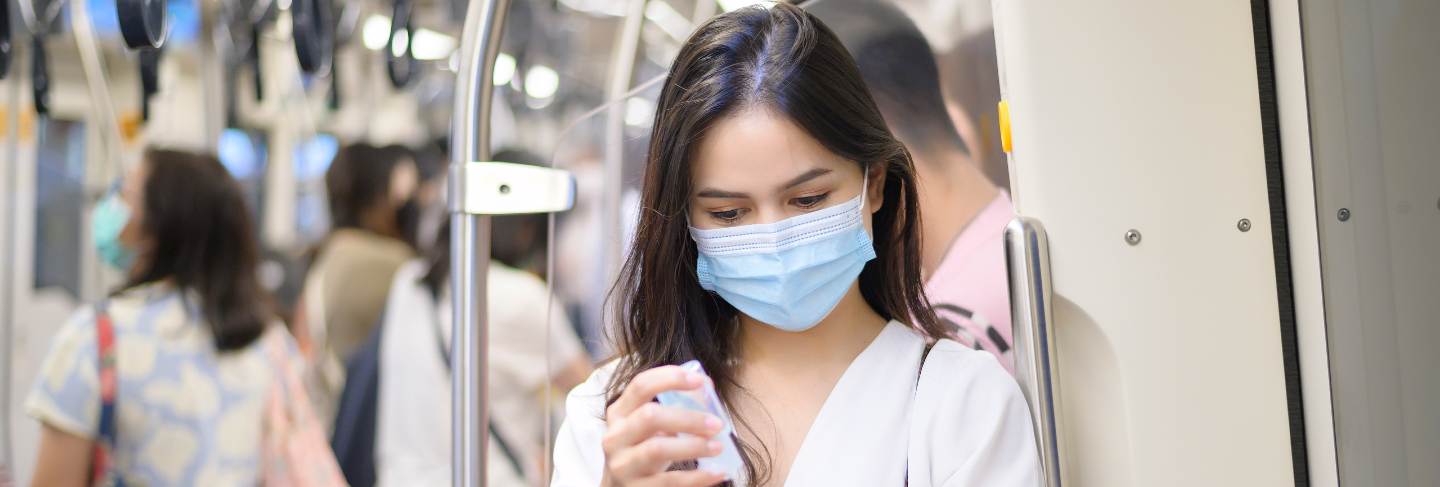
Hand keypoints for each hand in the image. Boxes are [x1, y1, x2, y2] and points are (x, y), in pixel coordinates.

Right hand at [600, 365, 729, 486]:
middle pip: (650, 416)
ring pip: (657, 449)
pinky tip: (717, 472)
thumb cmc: (641, 451)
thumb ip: (670, 409)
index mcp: (619, 413)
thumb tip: (707, 391)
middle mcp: (615, 437)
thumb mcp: (646, 428)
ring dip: (693, 446)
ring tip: (718, 446)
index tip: (700, 381)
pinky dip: (698, 477)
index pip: (641, 385)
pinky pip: (670, 482)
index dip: (670, 378)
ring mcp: (623, 465)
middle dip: (687, 417)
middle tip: (716, 423)